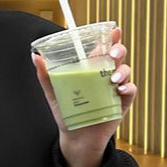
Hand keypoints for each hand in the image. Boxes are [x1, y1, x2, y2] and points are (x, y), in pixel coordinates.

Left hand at [32, 26, 136, 166]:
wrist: (76, 137)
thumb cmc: (67, 112)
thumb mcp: (54, 93)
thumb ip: (46, 76)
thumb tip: (35, 57)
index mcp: (92, 68)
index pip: (103, 48)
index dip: (110, 37)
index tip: (113, 30)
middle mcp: (106, 75)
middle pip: (117, 56)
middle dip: (118, 50)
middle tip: (111, 54)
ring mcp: (115, 88)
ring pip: (125, 71)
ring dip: (122, 71)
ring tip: (112, 79)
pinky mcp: (122, 102)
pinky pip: (130, 91)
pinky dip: (127, 88)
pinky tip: (119, 90)